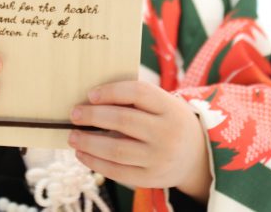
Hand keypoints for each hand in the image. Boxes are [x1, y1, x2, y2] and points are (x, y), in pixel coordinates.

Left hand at [68, 81, 211, 201]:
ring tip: (73, 136)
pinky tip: (82, 154)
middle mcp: (167, 133)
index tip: (90, 95)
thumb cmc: (168, 122)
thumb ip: (135, 100)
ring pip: (116, 149)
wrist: (197, 156)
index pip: (138, 93)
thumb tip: (91, 98)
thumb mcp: (163, 105)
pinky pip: (117, 172)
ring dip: (89, 142)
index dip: (111, 92)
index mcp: (170, 108)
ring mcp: (160, 158)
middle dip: (93, 116)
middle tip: (74, 114)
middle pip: (123, 121)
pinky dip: (95, 163)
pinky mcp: (152, 178)